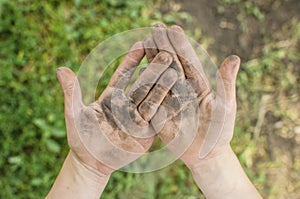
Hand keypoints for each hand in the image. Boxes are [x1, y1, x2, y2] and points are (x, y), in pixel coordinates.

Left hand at [56, 42, 176, 174]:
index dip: (132, 60)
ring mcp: (138, 118)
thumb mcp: (74, 114)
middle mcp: (127, 105)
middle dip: (153, 68)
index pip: (124, 74)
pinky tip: (179, 94)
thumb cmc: (80, 139)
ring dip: (163, 85)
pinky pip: (158, 118)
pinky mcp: (146, 133)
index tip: (142, 44)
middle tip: (165, 52)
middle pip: (142, 84)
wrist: (91, 163)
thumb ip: (71, 91)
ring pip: (153, 98)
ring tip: (175, 70)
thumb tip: (60, 68)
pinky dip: (168, 107)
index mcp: (111, 97)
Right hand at [144, 24, 239, 168]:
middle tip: (155, 27)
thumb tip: (234, 57)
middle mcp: (182, 88)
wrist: (206, 154)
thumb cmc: (220, 131)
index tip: (174, 29)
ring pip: (158, 76)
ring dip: (152, 58)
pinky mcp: (159, 112)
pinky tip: (136, 67)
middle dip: (163, 45)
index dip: (181, 45)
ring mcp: (169, 99)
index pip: (188, 60)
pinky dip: (142, 81)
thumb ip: (226, 83)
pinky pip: (149, 95)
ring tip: (144, 40)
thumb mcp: (225, 106)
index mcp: (198, 84)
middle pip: (171, 63)